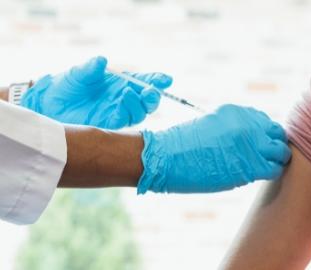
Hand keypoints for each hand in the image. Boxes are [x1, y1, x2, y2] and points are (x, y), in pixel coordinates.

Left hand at [21, 56, 172, 128]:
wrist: (52, 104)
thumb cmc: (67, 85)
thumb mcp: (78, 73)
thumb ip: (90, 68)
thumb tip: (101, 60)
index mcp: (122, 82)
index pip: (145, 81)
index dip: (157, 80)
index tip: (166, 80)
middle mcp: (125, 98)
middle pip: (148, 100)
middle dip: (153, 96)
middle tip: (150, 91)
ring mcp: (119, 111)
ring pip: (140, 112)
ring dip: (139, 103)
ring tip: (126, 92)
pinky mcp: (110, 123)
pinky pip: (125, 120)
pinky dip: (126, 112)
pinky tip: (120, 103)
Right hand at [138, 104, 291, 193]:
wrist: (167, 157)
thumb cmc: (181, 146)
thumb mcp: (210, 126)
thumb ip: (232, 130)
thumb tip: (246, 143)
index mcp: (237, 112)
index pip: (264, 121)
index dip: (264, 135)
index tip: (258, 146)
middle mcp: (248, 124)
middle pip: (277, 133)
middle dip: (274, 145)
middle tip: (266, 157)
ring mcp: (251, 143)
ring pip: (281, 151)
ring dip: (276, 160)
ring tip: (264, 167)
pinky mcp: (251, 164)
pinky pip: (274, 169)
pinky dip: (271, 173)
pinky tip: (259, 176)